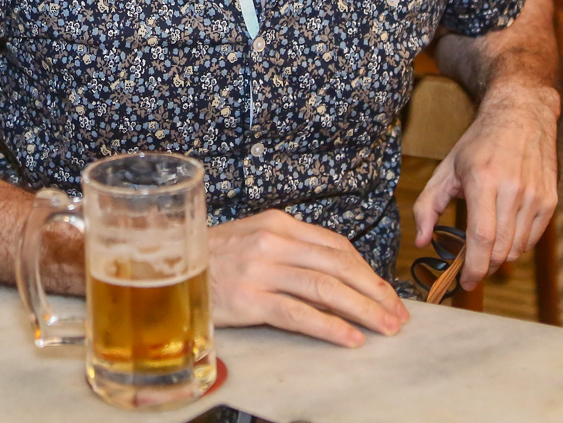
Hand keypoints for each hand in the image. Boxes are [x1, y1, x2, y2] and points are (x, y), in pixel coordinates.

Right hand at [208, 209, 406, 347]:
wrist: (165, 267)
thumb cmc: (212, 258)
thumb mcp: (252, 239)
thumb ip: (290, 249)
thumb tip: (334, 273)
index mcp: (277, 224)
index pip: (336, 246)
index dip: (368, 271)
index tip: (387, 293)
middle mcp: (273, 242)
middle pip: (339, 266)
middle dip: (375, 291)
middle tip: (397, 314)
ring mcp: (261, 270)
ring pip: (326, 288)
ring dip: (363, 309)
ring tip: (385, 328)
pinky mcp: (250, 299)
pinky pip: (299, 314)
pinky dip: (331, 327)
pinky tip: (351, 337)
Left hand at [413, 90, 557, 291]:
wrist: (521, 116)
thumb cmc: (479, 144)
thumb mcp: (446, 169)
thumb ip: (427, 206)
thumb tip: (421, 240)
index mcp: (483, 180)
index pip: (482, 237)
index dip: (473, 267)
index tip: (464, 283)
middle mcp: (513, 189)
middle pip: (500, 249)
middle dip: (483, 267)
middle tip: (469, 269)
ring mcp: (536, 196)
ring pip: (517, 249)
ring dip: (498, 258)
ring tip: (484, 247)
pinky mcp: (550, 200)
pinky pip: (532, 239)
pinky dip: (516, 246)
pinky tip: (503, 234)